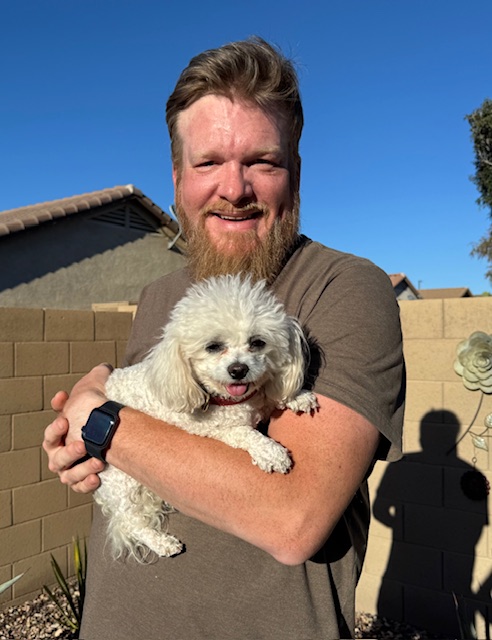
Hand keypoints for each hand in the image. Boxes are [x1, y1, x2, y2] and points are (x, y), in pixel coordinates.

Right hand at [42, 364, 111, 491]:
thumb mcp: (100, 393)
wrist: (118, 433)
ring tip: (99, 460)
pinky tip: (98, 476)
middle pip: (56, 456)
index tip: (66, 420)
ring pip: (68, 474)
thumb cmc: (102, 414)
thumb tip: (105, 368)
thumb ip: (98, 378)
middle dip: (68, 451)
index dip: (56, 428)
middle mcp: (62, 453)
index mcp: (61, 434)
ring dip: (81, 468)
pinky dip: (87, 483)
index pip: (52, 433)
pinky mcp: (83, 481)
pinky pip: (80, 487)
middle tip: (82, 444)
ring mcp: (72, 469)